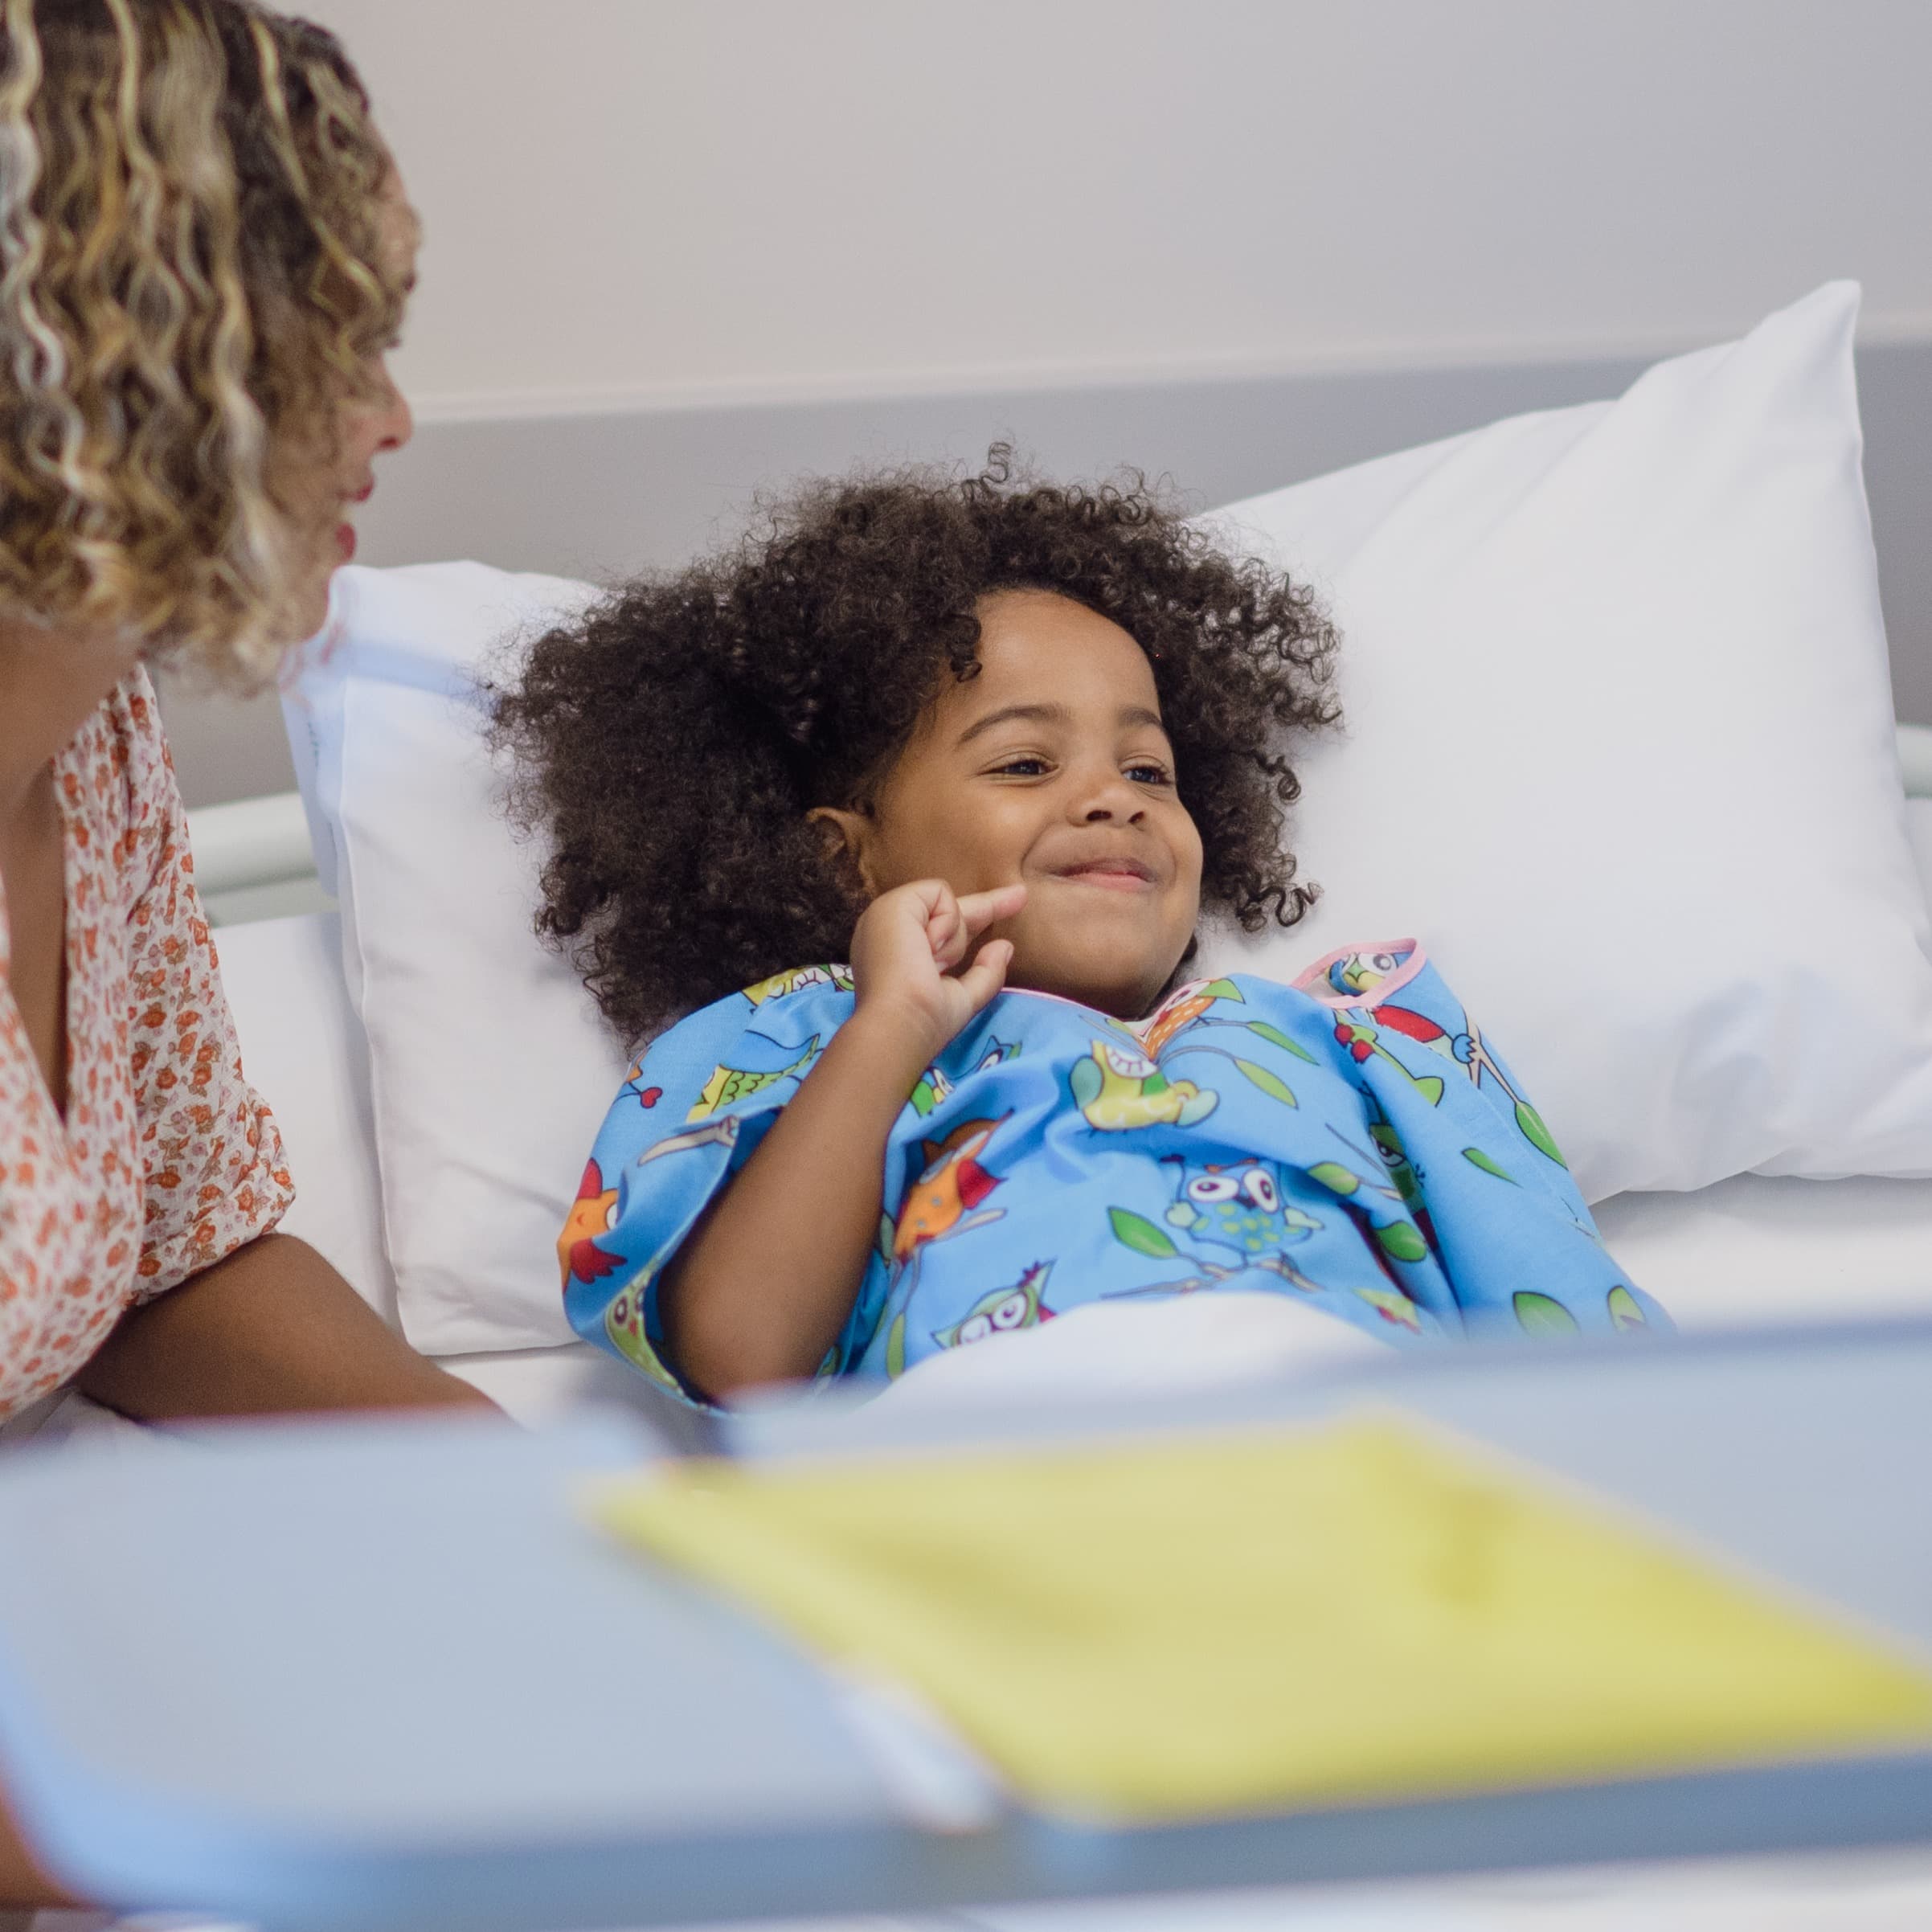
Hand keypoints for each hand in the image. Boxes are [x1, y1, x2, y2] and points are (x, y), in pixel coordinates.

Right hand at [849, 878, 1026, 1057]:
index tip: (1011, 909)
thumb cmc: (925, 1020)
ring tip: (933, 964)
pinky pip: (939, 894)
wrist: (899, 1023)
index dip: (977, 920)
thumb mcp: (963, 998)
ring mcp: (888, 915)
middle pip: (949, 910)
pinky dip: (946, 923)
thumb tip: (1005, 947)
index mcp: (900, 953)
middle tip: (1022, 894)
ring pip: (948, 906)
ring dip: (954, 940)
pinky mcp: (893, 903)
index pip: (945, 931)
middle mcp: (891, 931)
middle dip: (989, 905)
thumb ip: (984, 973)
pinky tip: (929, 947)